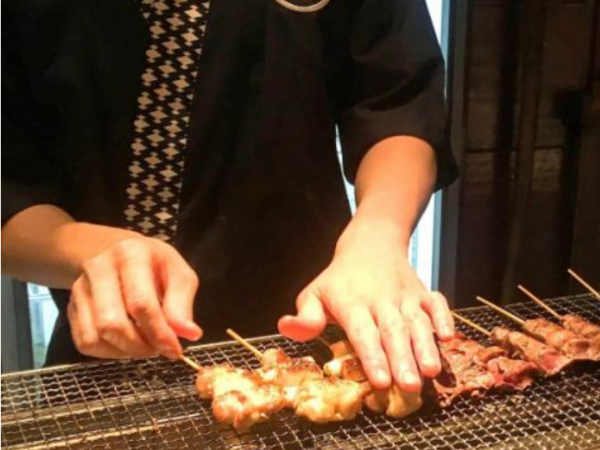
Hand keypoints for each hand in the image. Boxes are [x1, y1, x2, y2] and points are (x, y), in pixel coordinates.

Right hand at [67, 237, 201, 359]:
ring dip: (124, 351)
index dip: (158, 332)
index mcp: (130, 255)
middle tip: (159, 349)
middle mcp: (98, 269)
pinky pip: (85, 342)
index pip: (140, 303)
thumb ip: (183, 303)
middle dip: (140, 346)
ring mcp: (80, 288)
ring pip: (95, 337)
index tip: (174, 349)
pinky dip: (109, 352)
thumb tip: (189, 334)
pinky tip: (127, 343)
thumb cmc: (155, 265)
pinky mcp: (71, 307)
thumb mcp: (178, 273)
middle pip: (112, 323)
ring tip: (145, 344)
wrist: (121, 253)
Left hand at [278, 220, 453, 391]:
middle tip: (409, 386)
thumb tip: (286, 328)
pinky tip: (449, 336)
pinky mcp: (422, 292)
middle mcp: (380, 300)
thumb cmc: (339, 278)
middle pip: (392, 331)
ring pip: (417, 321)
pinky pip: (436, 303)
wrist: (371, 243)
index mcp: (352, 303)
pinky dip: (444, 317)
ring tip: (432, 371)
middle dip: (402, 359)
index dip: (371, 356)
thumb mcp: (315, 293)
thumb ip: (306, 317)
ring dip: (425, 346)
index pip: (362, 332)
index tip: (379, 380)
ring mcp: (404, 295)